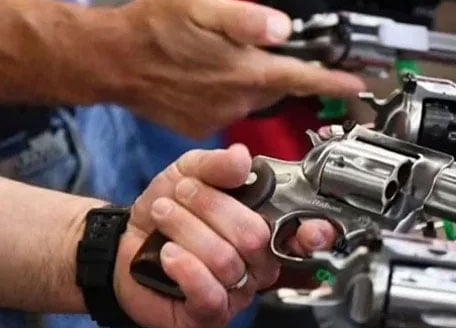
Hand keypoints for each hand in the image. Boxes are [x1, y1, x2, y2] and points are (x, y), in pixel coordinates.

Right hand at [112, 0, 365, 137]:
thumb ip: (248, 21)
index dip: (334, 82)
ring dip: (249, 81)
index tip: (358, 86)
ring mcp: (218, 118)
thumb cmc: (153, 29)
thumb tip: (282, 30)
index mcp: (244, 72)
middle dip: (281, 73)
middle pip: (278, 89)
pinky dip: (226, 94)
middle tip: (262, 52)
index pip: (303, 80)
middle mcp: (235, 101)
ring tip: (222, 60)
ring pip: (252, 99)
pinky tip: (203, 78)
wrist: (110, 60)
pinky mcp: (200, 127)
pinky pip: (227, 111)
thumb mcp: (202, 7)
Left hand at [113, 145, 335, 327]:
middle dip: (211, 207)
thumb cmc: (167, 210)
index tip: (311, 228)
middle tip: (181, 193)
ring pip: (226, 260)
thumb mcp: (189, 173)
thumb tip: (243, 158)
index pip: (305, 235)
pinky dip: (184, 266)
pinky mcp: (210, 314)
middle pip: (254, 236)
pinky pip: (209, 294)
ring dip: (185, 229)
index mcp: (265, 226)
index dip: (315, 233)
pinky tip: (166, 253)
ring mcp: (236, 291)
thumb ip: (216, 164)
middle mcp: (257, 262)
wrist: (124, 242)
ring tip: (163, 215)